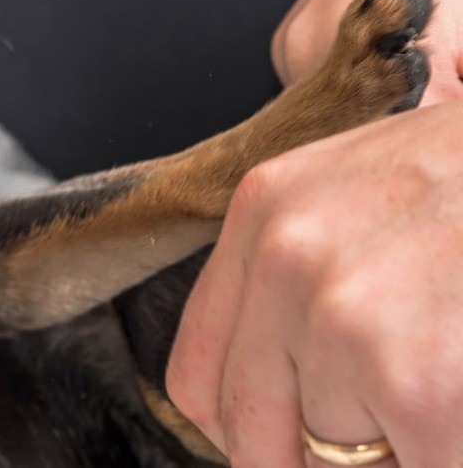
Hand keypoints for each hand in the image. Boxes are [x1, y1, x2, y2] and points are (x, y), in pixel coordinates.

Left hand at [166, 101, 462, 466]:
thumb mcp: (364, 195)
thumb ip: (301, 283)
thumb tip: (288, 402)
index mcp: (265, 213)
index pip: (197, 375)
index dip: (241, 429)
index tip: (286, 442)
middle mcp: (288, 260)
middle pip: (252, 432)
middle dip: (314, 459)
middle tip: (384, 425)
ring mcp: (349, 320)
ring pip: (337, 458)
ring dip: (396, 447)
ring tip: (438, 369)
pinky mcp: (421, 383)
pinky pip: (417, 467)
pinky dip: (439, 451)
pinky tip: (454, 405)